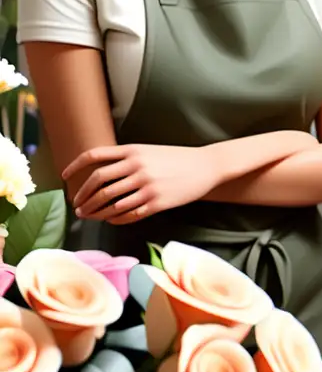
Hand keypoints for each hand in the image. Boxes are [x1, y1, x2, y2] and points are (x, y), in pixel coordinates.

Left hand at [63, 145, 216, 224]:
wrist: (206, 166)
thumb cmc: (177, 159)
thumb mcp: (150, 151)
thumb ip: (126, 159)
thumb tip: (99, 176)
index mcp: (134, 150)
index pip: (95, 155)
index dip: (75, 166)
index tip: (65, 176)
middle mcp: (138, 166)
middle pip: (98, 183)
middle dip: (82, 197)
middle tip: (77, 205)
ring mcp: (147, 186)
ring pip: (109, 203)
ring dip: (94, 212)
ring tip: (88, 216)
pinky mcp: (156, 202)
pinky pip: (126, 214)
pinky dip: (113, 219)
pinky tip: (110, 220)